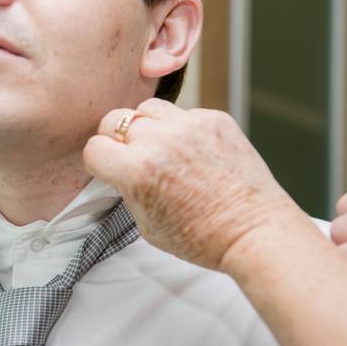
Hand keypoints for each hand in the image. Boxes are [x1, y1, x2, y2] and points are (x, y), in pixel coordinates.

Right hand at [83, 98, 302, 270]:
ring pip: (147, 109)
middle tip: (128, 157)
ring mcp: (190, 126)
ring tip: (159, 149)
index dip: (98, 162)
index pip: (94, 148)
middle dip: (115, 140)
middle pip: (114, 120)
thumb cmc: (202, 237)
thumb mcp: (145, 224)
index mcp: (138, 171)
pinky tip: (191, 153)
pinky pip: (183, 114)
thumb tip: (120, 169)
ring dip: (145, 127)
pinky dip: (180, 130)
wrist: (252, 231)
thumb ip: (127, 188)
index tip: (106, 168)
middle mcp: (161, 141)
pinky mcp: (215, 119)